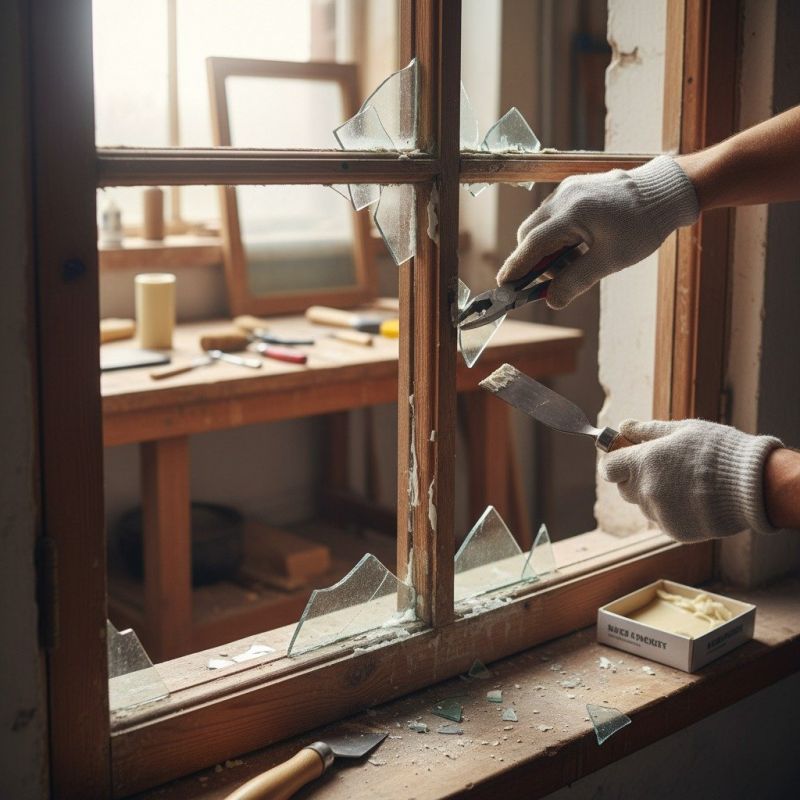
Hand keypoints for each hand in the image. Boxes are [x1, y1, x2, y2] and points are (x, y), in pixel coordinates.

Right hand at [496, 156, 698, 308]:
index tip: (504, 286)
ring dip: (548, 250)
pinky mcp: (574, 189)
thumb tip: (551, 300)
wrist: (665, 193)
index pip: (531, 244)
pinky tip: (580, 246)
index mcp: (572, 213)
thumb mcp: (611, 260)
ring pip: (540, 225)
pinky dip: (558, 236)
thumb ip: (576, 281)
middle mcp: (564, 197)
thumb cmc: (642, 226)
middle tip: (554, 281)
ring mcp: (567, 190)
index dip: (516, 267)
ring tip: (577, 262)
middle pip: (529, 234)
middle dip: (534, 261)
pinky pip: (554, 216)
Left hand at [600, 419, 782, 541]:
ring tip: (685, 483)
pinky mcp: (674, 531)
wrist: (753, 485)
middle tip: (662, 468)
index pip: (608, 467)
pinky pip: (662, 519)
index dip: (615, 461)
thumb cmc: (719, 450)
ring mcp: (659, 513)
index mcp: (643, 462)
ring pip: (644, 505)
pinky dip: (672, 511)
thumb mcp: (682, 430)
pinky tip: (694, 499)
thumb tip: (623, 426)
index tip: (627, 457)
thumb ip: (647, 430)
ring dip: (655, 495)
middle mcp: (646, 490)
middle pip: (624, 487)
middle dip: (635, 478)